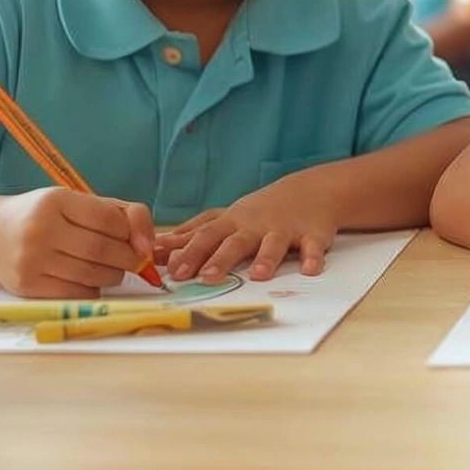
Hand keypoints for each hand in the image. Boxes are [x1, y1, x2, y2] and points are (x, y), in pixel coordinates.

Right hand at [0, 187, 155, 297]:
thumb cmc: (44, 217)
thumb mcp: (75, 203)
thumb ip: (119, 214)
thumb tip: (148, 247)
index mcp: (56, 201)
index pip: (109, 220)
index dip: (132, 233)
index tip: (138, 241)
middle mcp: (40, 229)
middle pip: (102, 250)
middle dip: (128, 259)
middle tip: (132, 260)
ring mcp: (31, 259)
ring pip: (92, 275)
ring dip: (114, 276)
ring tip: (112, 269)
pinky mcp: (26, 285)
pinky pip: (76, 293)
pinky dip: (94, 289)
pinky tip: (90, 280)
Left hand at [158, 177, 338, 282]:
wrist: (310, 191)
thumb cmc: (259, 212)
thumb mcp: (224, 220)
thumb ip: (192, 236)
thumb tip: (155, 249)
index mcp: (232, 223)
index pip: (206, 237)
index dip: (189, 253)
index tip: (172, 271)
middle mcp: (256, 226)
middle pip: (235, 242)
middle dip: (221, 259)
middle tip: (206, 278)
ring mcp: (284, 229)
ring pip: (274, 244)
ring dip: (266, 259)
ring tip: (258, 275)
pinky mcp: (312, 234)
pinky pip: (313, 246)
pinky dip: (313, 257)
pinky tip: (311, 270)